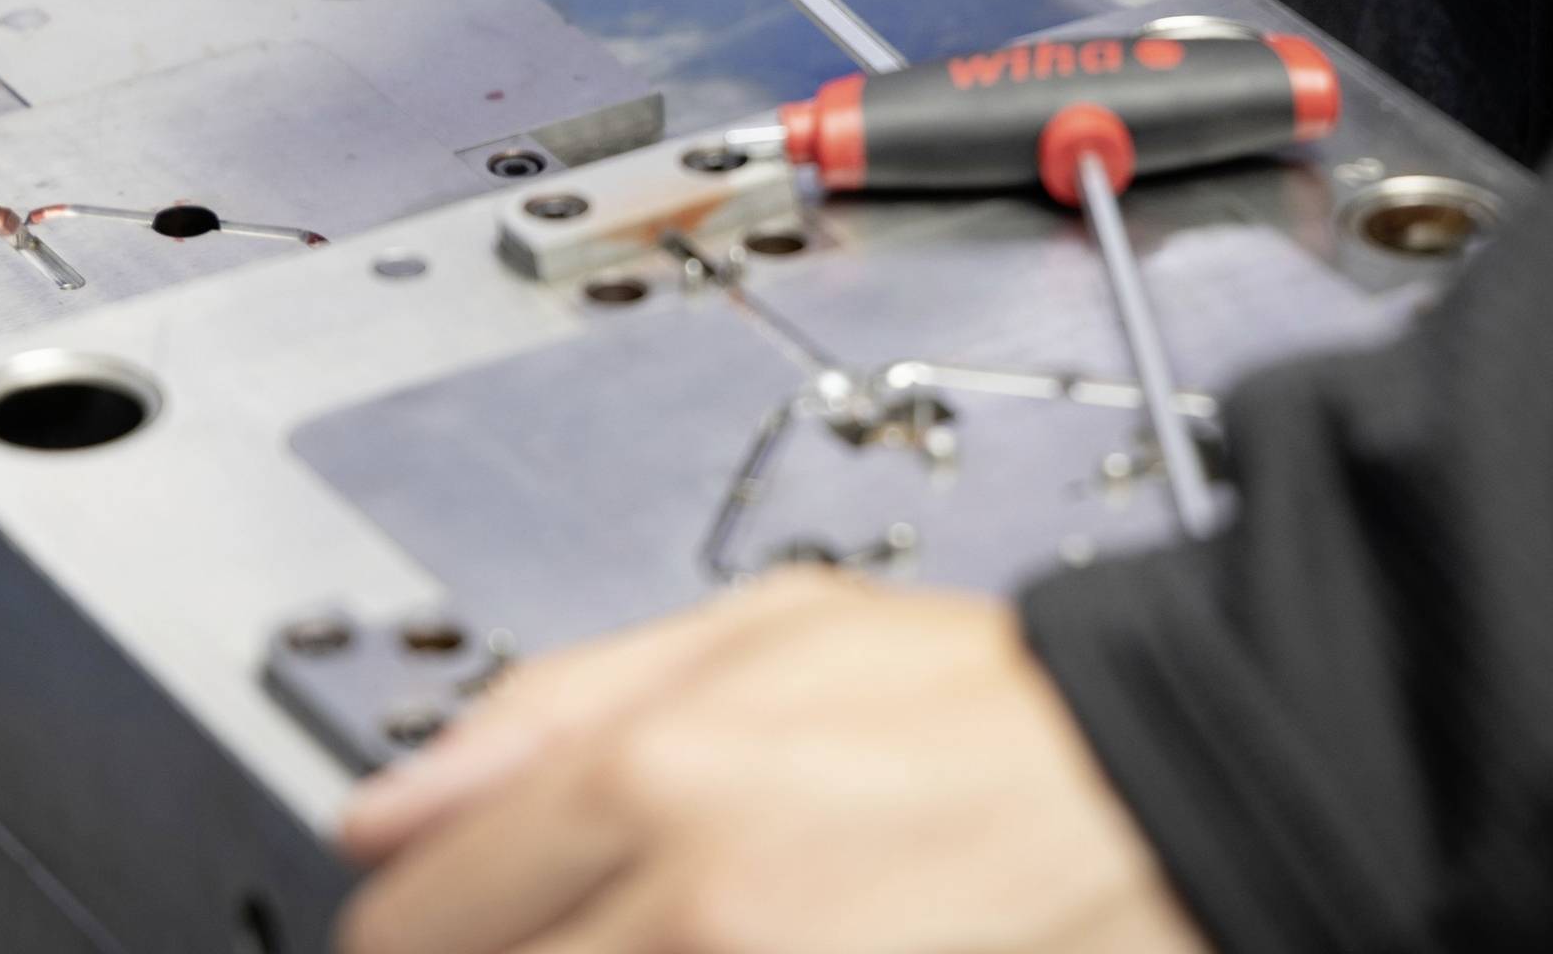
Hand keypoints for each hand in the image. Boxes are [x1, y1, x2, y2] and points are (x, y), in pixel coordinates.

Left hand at [333, 570, 1203, 953]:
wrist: (1164, 799)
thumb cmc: (989, 715)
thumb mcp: (770, 629)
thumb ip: (553, 703)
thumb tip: (388, 800)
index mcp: (659, 780)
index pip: (409, 916)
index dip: (419, 922)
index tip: (455, 919)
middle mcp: (692, 921)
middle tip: (579, 927)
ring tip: (663, 941)